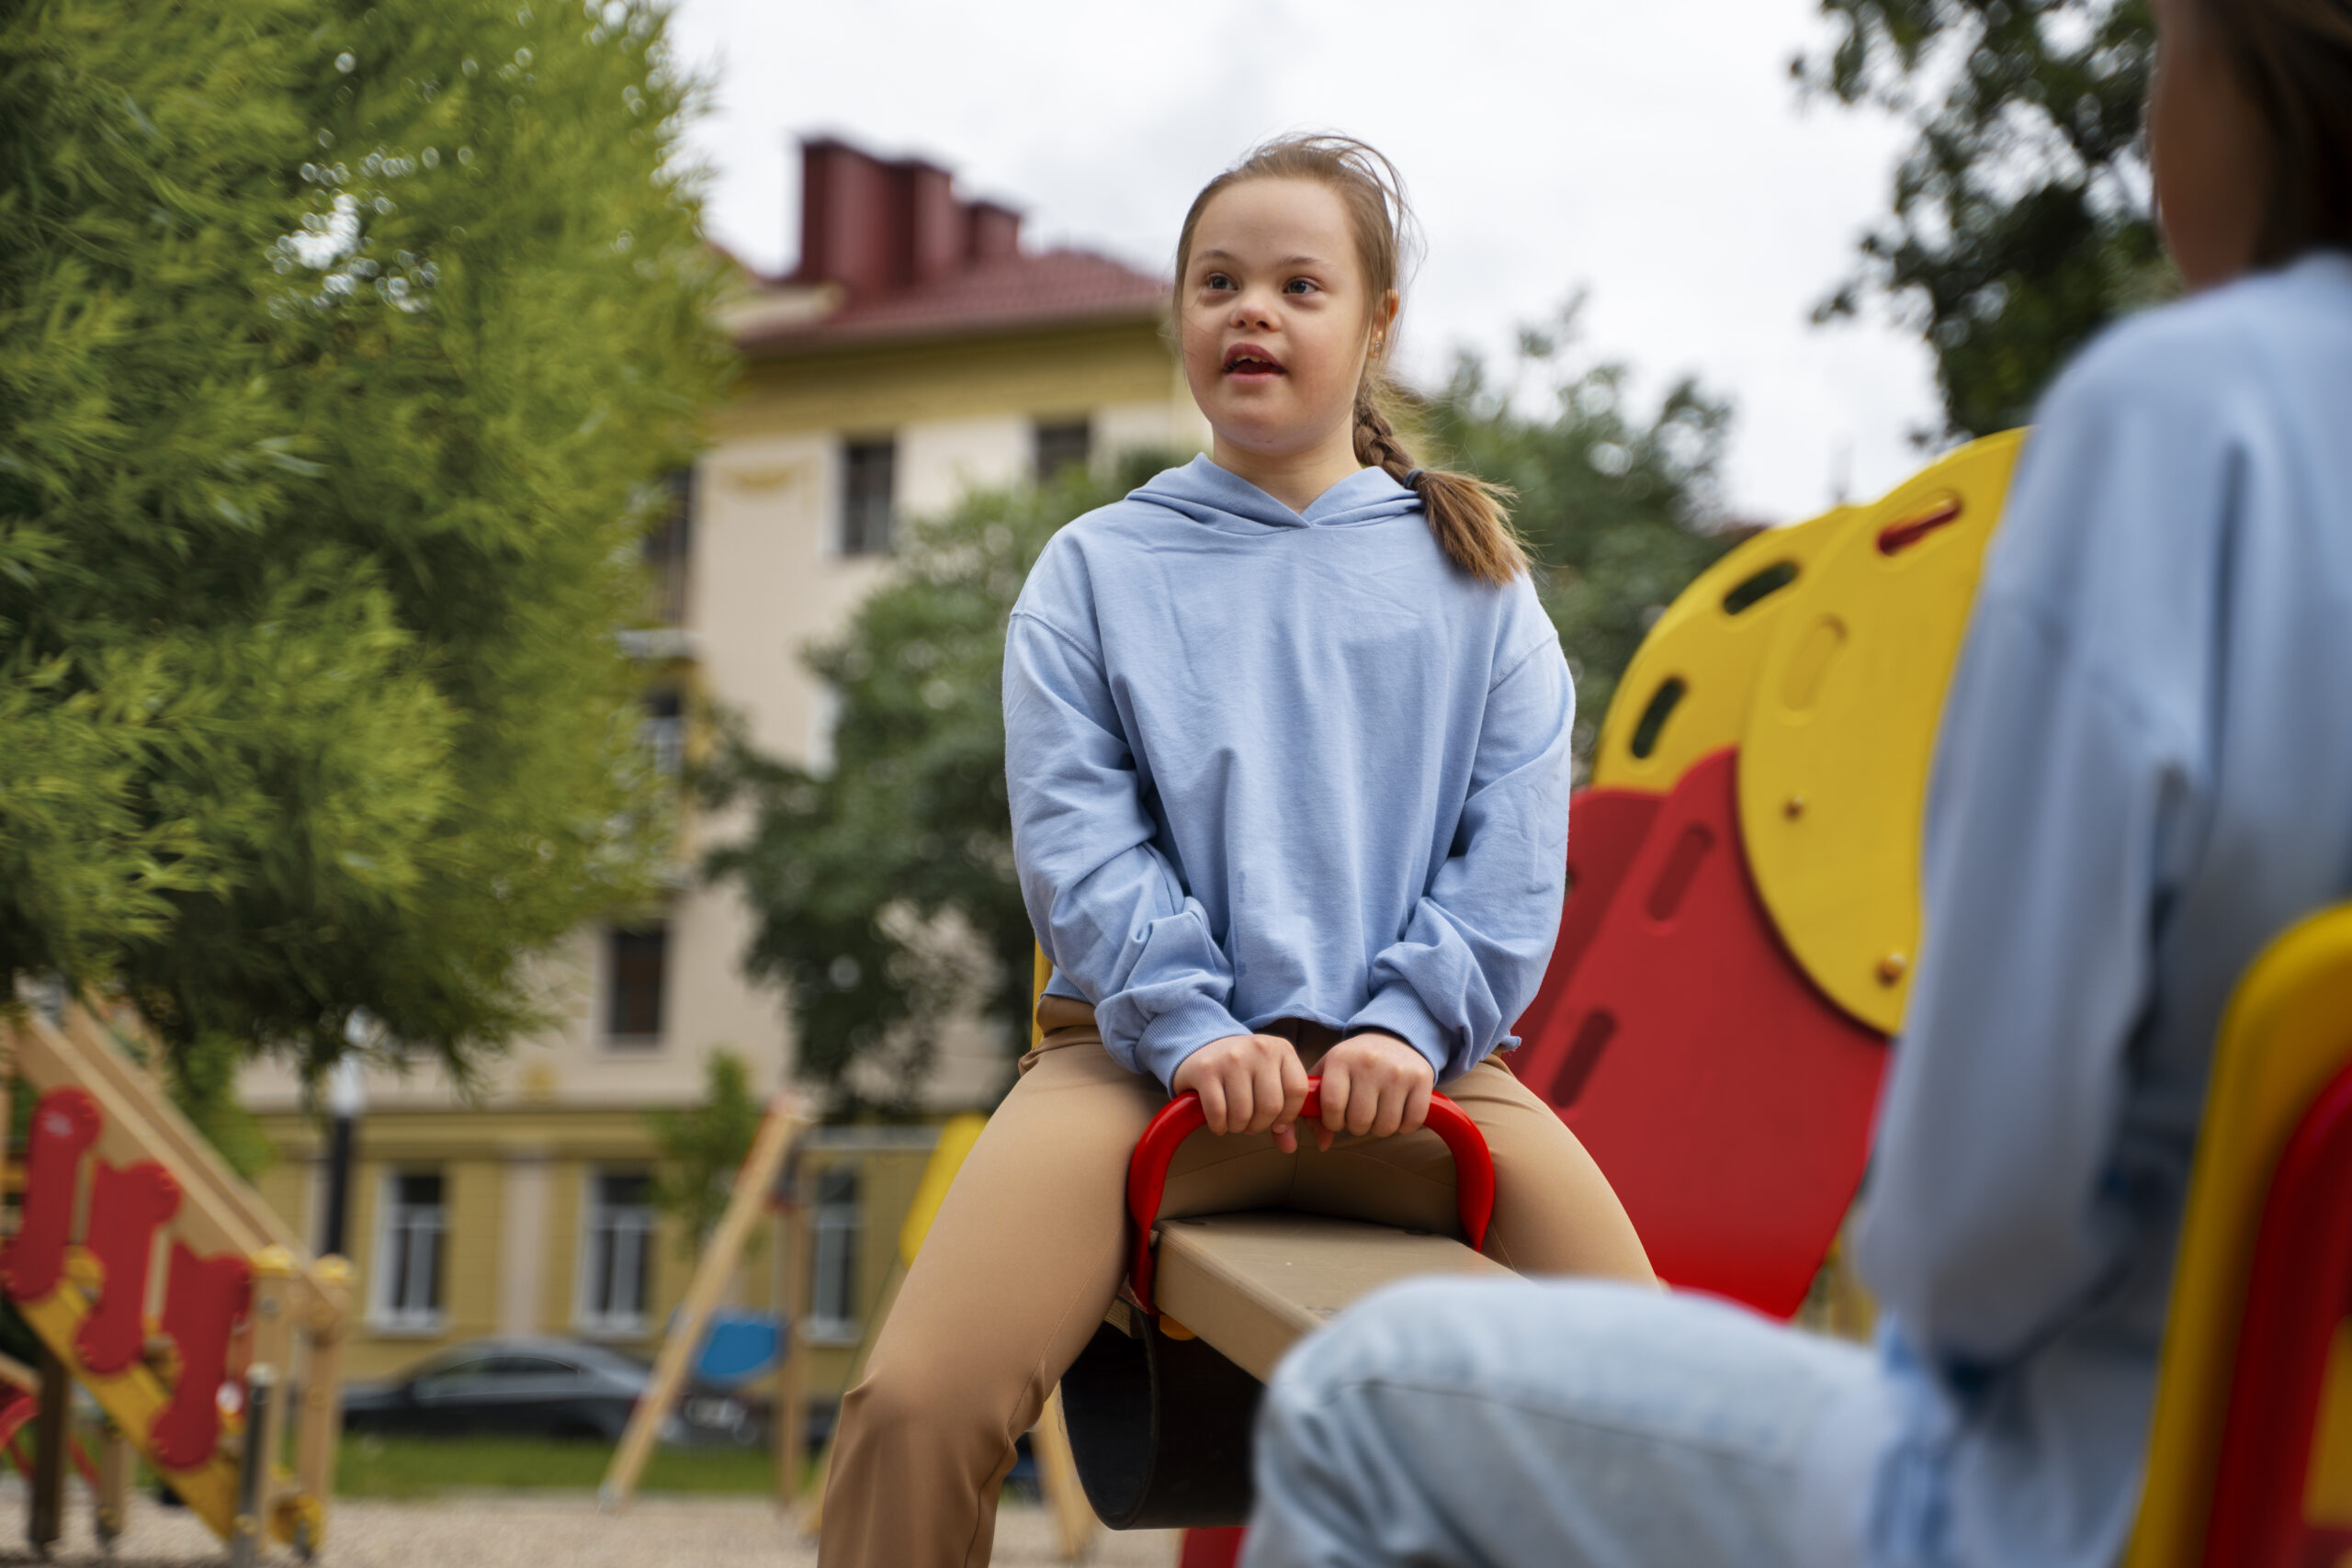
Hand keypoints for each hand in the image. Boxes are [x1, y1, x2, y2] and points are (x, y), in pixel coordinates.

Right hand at [1172, 1033, 1311, 1151]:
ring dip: (1238, 1127)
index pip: (1297, 1090)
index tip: (1277, 1124)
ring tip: (1234, 1121)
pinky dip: (1218, 1125)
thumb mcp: (1269, 1081)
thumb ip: (1284, 1113)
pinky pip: (1218, 1112)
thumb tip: (1289, 1147)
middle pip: (1271, 1106)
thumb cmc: (1244, 1070)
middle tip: (1250, 1125)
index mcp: (1281, 1049)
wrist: (1204, 1047)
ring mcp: (1232, 1057)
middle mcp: (1259, 1049)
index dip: (1289, 1115)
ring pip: (1243, 1112)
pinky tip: (1218, 1123)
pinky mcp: (1206, 1069)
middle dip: (1260, 1125)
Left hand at [1313, 1031, 1433, 1149]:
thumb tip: (1323, 1145)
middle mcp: (1369, 1062)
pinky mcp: (1422, 1077)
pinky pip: (1413, 1121)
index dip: (1332, 1121)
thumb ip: (1315, 1110)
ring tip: (1378, 1110)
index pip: (1332, 1106)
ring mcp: (1398, 1070)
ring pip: (1386, 1125)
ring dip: (1380, 1127)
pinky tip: (1398, 1111)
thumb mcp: (1327, 1075)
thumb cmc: (1353, 1064)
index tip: (1336, 1117)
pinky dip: (1405, 1126)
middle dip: (1357, 1126)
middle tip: (1360, 1113)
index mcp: (1340, 1059)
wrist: (1391, 1037)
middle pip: (1360, 1120)